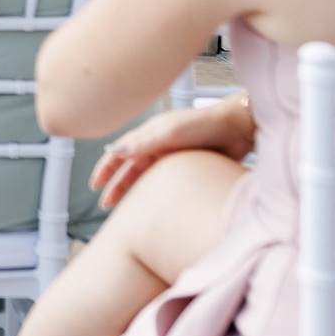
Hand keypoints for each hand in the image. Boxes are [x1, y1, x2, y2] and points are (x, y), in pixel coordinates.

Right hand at [89, 94, 257, 207]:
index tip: (95, 185)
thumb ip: (141, 144)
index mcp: (149, 134)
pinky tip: (156, 205)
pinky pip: (166, 182)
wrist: (239, 129)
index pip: (120, 152)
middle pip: (131, 168)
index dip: (105, 168)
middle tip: (106, 205)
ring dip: (136, 191)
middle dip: (117, 186)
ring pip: (148, 177)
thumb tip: (112, 151)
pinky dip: (156, 192)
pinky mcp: (189, 166)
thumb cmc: (204, 125)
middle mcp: (158, 145)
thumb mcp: (169, 133)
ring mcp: (173, 156)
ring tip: (128, 210)